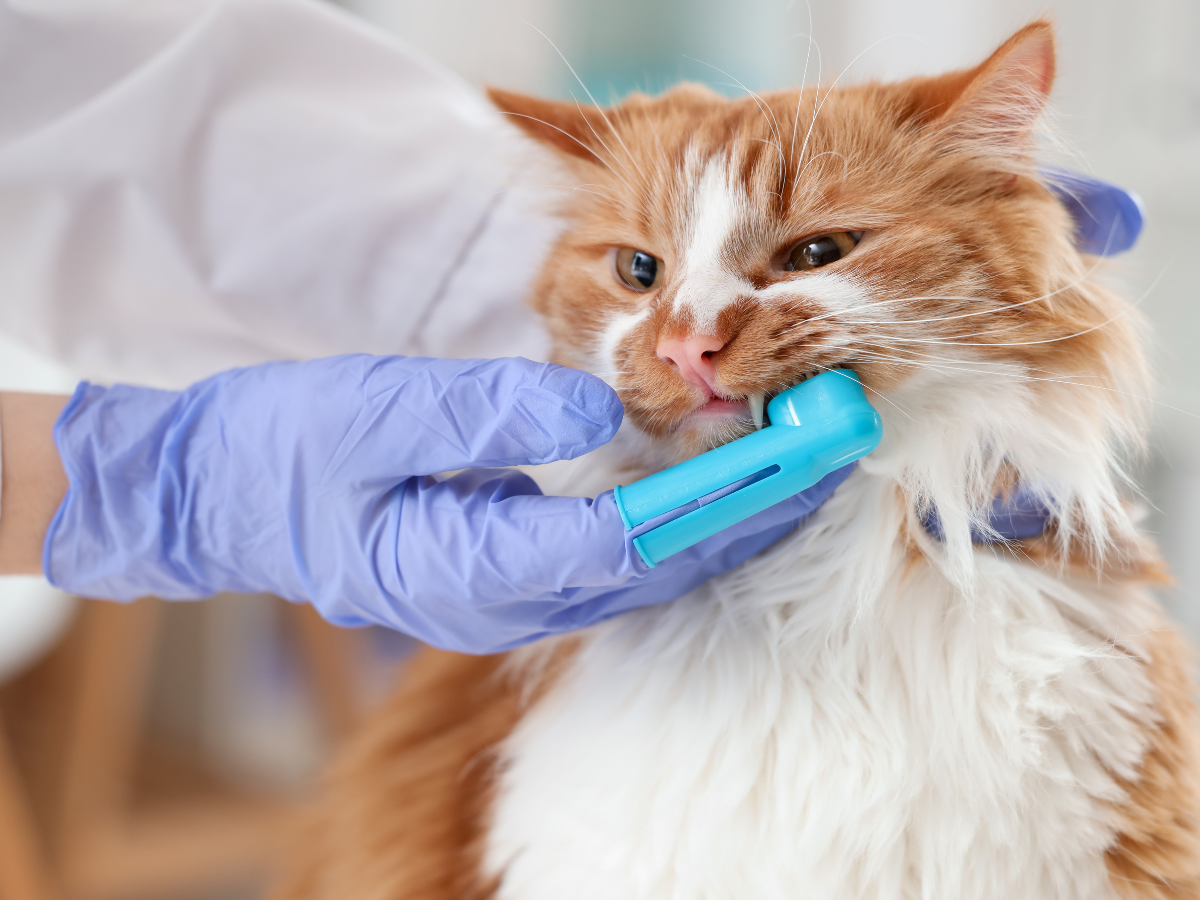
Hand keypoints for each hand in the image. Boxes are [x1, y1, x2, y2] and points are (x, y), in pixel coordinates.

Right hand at [44, 355, 848, 652]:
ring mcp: (513, 595)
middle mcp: (507, 600)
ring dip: (732, 514)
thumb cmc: (284, 449)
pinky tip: (725, 477)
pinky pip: (625, 555)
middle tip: (835, 445)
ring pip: (653, 566)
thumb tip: (594, 405)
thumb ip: (482, 413)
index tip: (798, 447)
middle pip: (662, 562)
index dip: (723, 495)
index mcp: (472, 570)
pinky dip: (687, 517)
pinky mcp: (516, 571)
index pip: (632, 540)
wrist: (219, 495)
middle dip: (756, 507)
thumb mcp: (371, 411)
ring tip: (804, 457)